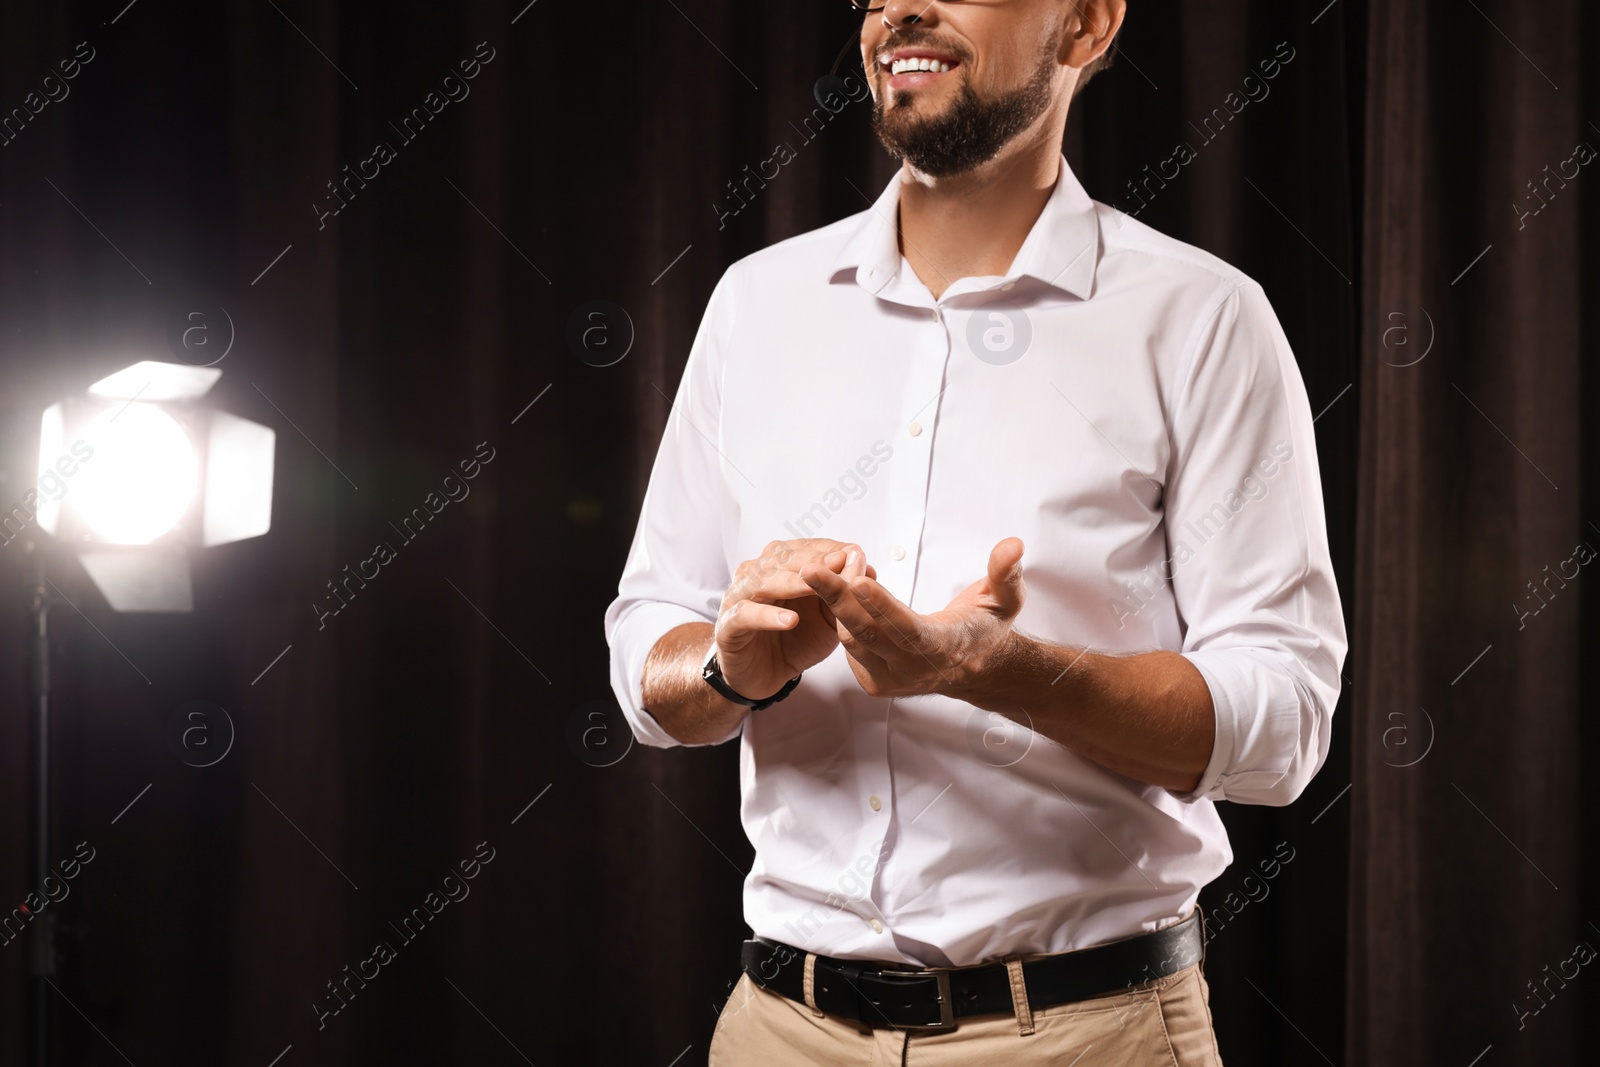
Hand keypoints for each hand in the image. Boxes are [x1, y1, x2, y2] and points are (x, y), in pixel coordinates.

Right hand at [715, 539, 878, 699]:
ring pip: (763, 582)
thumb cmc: (796, 640)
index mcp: (779, 566)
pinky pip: (746, 615)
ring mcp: (739, 598)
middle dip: (814, 561)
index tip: (855, 552)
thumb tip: (867, 566)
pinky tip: (790, 620)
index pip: (804, 548)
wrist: (764, 675)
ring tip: (819, 587)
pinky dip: (768, 616)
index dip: (828, 549)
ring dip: (793, 583)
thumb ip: (843, 593)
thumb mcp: (828, 618)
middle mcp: (756, 575)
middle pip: (783, 560)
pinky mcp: (728, 626)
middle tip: (840, 563)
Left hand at [801, 538, 1025, 699]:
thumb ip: (1005, 573)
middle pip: (868, 634)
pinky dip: (839, 617)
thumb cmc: (986, 628)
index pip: (908, 629)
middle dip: (837, 598)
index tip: (859, 580)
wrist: (975, 669)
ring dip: (835, 603)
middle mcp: (912, 671)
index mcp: (943, 649)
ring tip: (822, 569)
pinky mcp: (873, 680)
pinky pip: (848, 646)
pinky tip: (835, 589)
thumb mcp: (1006, 599)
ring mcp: (889, 679)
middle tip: (812, 569)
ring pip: (852, 639)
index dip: (882, 606)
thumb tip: (1012, 545)